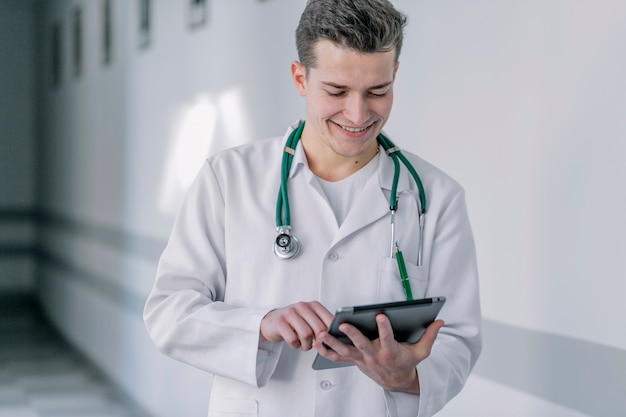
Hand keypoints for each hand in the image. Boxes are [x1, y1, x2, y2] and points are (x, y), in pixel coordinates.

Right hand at [260, 301, 333, 350]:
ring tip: (304, 345)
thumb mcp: (310, 319)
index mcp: (314, 305)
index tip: (329, 341)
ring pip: (306, 335)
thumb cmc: (294, 323)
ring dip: (306, 345)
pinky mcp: (280, 322)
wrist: (271, 322)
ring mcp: (290, 313)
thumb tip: (338, 337)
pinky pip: (292, 339)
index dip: (331, 334)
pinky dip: (295, 345)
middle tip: (316, 346)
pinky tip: (294, 343)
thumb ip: (322, 324)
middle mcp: (302, 306)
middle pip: (319, 329)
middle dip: (319, 342)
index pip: (329, 320)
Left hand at [314, 314, 443, 393]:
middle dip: (352, 334)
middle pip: (361, 344)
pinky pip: (337, 357)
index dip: (385, 327)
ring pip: (345, 351)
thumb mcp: (422, 351)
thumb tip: (440, 321)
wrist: (396, 381)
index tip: (381, 315)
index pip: (388, 337)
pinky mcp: (354, 361)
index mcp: (391, 352)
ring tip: (322, 333)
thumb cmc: (406, 363)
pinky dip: (326, 351)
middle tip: (343, 324)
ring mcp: (362, 359)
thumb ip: (430, 335)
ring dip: (332, 342)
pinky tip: (316, 343)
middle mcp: (374, 355)